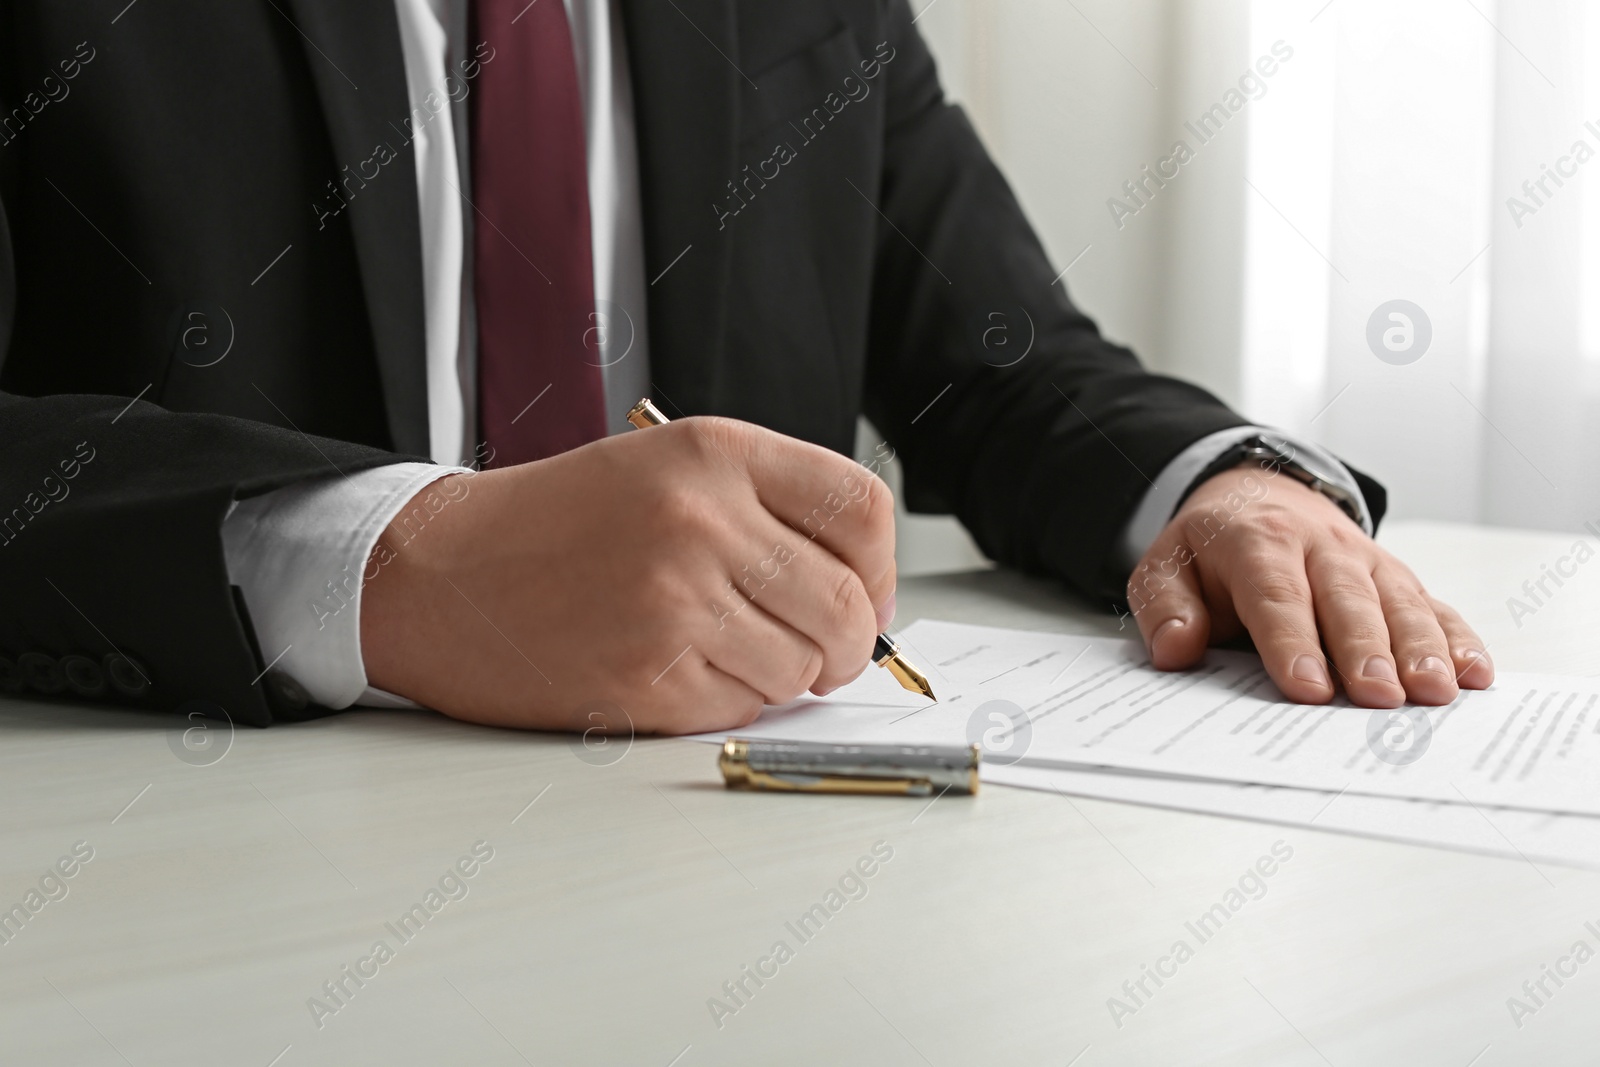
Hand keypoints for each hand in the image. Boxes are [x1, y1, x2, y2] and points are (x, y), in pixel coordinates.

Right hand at [359, 418, 895, 733]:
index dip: (882, 569)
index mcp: (715, 453)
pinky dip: (727, 702)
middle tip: (813, 649)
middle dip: (845, 644)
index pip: (864, 510)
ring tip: (720, 649)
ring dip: (781, 676)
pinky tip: (674, 669)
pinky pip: (743, 707)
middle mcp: (702, 519)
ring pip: (803, 668)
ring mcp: (675, 599)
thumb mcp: (663, 468)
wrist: (437, 573)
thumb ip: (766, 510)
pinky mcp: (648, 676)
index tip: (865, 593)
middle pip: (849, 605)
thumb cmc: (551, 525)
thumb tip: (867, 592)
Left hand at [1126, 464, 1493, 706]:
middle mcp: (1320, 548)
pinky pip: (1432, 606)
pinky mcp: (1396, 578)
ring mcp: (1365, 561)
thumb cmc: (1212, 550)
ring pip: (1398, 603)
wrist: (1258, 495)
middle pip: (1346, 602)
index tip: (1308, 688)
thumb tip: (1175, 649)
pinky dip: (1458, 638)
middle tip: (1379, 698)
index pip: (1276, 597)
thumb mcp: (1165, 567)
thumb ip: (1164, 607)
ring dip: (1421, 648)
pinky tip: (1476, 673)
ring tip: (1436, 692)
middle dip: (1365, 651)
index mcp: (1258, 543)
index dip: (1292, 643)